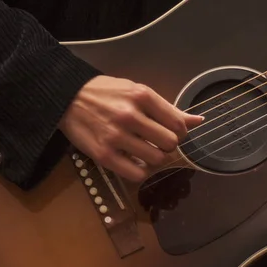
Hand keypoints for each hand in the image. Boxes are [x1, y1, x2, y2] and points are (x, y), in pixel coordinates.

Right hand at [59, 75, 202, 181]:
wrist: (67, 97)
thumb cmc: (107, 93)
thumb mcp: (138, 91)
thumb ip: (168, 108)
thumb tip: (199, 121)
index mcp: (142, 96)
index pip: (178, 124)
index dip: (180, 132)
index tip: (170, 132)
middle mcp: (130, 115)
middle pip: (170, 143)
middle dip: (168, 145)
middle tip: (157, 142)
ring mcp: (116, 136)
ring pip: (156, 159)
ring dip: (155, 158)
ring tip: (144, 151)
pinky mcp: (103, 155)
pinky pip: (137, 174)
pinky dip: (141, 171)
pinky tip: (134, 162)